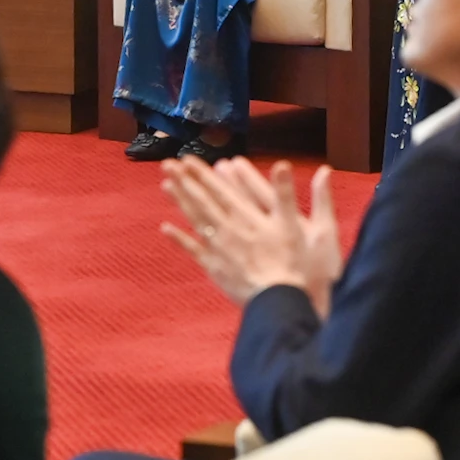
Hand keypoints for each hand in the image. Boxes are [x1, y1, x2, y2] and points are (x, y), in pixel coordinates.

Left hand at [160, 157, 341, 316]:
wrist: (278, 299)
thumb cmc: (291, 262)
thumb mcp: (294, 223)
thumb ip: (286, 193)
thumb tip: (282, 164)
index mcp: (246, 216)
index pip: (220, 189)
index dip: (203, 174)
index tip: (188, 159)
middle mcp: (228, 228)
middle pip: (203, 201)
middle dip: (185, 181)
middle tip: (168, 164)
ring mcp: (218, 248)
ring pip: (195, 219)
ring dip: (179, 201)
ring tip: (165, 184)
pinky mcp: (215, 267)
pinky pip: (194, 250)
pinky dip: (179, 239)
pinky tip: (165, 228)